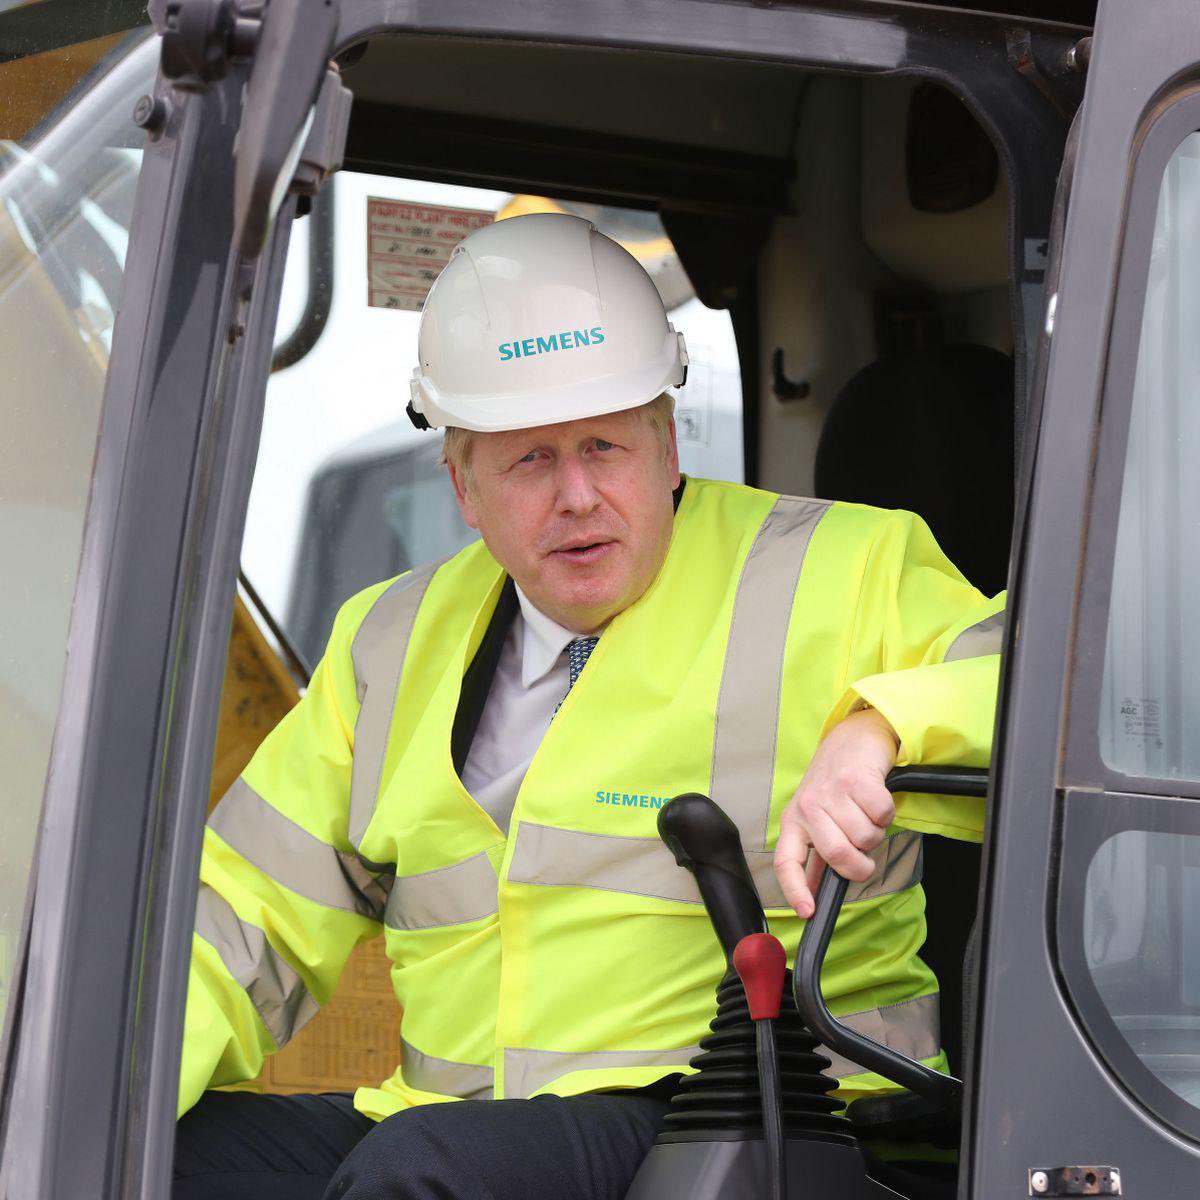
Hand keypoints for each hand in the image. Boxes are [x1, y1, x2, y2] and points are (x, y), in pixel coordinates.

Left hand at [774, 708, 899, 917]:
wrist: (853, 739)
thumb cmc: (835, 784)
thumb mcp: (817, 818)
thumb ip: (817, 854)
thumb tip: (817, 894)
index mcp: (794, 821)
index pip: (786, 862)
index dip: (795, 890)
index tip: (808, 912)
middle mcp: (808, 806)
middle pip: (838, 855)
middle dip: (860, 864)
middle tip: (864, 853)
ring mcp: (831, 792)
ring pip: (865, 838)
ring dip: (875, 832)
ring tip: (866, 814)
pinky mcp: (856, 779)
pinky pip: (882, 816)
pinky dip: (886, 814)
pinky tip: (875, 800)